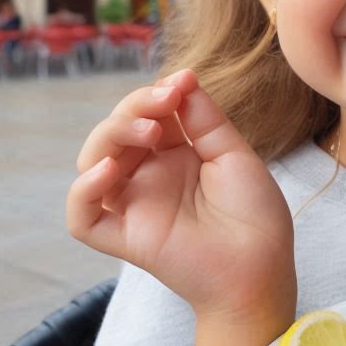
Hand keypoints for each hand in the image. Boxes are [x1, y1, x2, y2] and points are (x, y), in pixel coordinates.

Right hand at [67, 69, 296, 323]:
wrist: (262, 268)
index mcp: (175, 156)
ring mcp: (134, 206)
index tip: (181, 82)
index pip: (145, 115)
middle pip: (114, 132)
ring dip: (111, 136)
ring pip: (92, 164)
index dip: (154, 95)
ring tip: (150, 131)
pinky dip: (84, 191)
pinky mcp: (125, 238)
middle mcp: (149, 178)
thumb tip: (182, 77)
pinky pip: (83, 217)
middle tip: (165, 101)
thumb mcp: (234, 155)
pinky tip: (110, 171)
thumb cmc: (255, 214)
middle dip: (133, 108)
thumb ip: (204, 120)